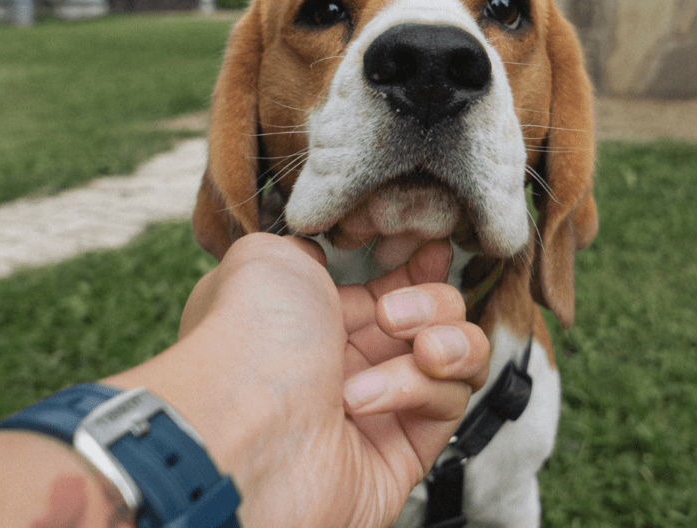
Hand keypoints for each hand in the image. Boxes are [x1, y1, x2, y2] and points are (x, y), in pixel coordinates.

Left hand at [106, 233, 489, 526]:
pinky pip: (449, 404)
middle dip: (431, 301)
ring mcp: (378, 408)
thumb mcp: (264, 258)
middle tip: (392, 313)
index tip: (433, 250)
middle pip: (434, 317)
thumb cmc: (246, 341)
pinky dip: (421, 389)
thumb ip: (305, 244)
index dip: (420, 268)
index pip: (391, 288)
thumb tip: (324, 251)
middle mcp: (346, 364)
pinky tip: (370, 398)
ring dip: (448, 342)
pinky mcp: (403, 452)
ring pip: (456, 359)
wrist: (240, 430)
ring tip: (419, 350)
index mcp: (314, 320)